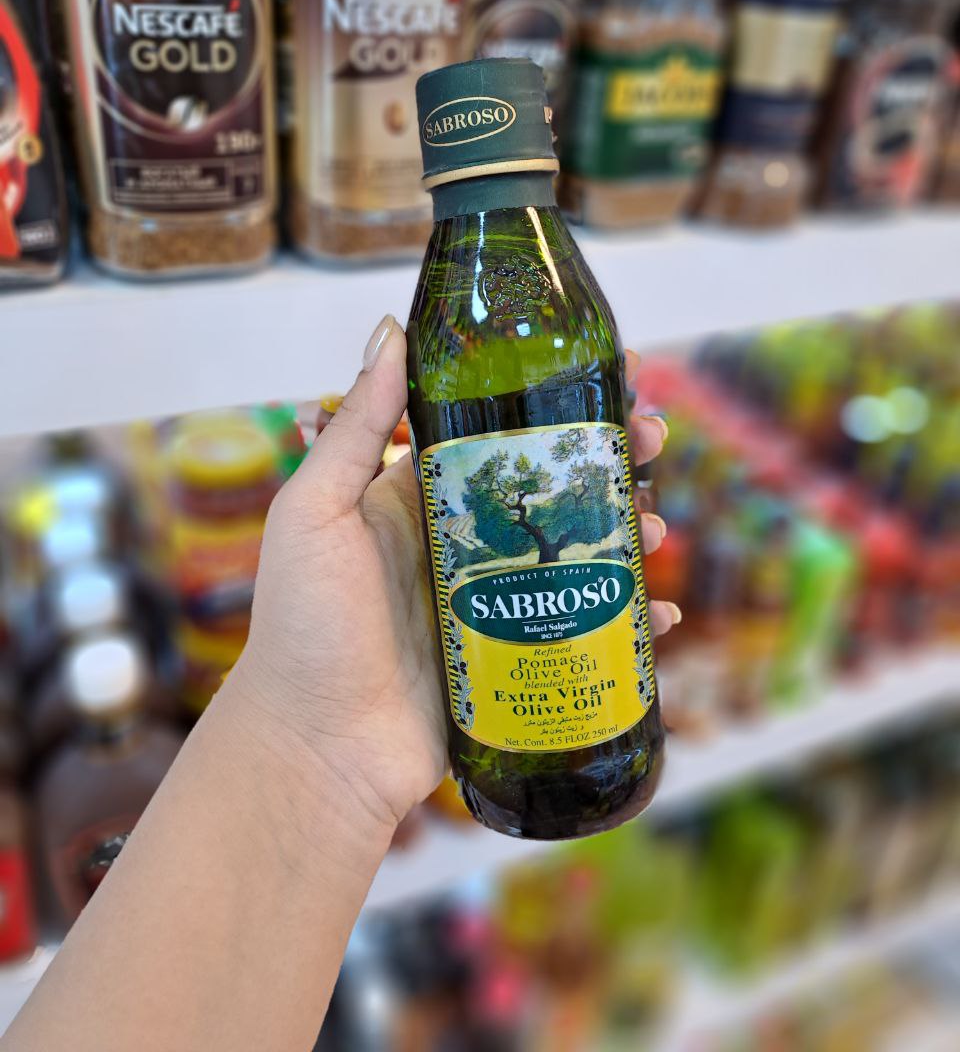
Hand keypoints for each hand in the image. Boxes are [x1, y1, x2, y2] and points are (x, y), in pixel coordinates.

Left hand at [232, 315, 678, 836]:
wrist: (316, 749)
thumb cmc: (304, 626)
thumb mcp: (316, 512)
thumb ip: (358, 428)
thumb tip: (391, 329)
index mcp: (420, 498)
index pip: (498, 433)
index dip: (551, 403)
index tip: (607, 377)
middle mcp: (464, 544)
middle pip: (552, 488)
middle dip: (606, 462)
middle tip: (651, 442)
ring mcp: (495, 605)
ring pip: (579, 554)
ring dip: (626, 533)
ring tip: (654, 529)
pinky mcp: (517, 661)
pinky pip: (585, 633)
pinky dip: (630, 624)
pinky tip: (665, 615)